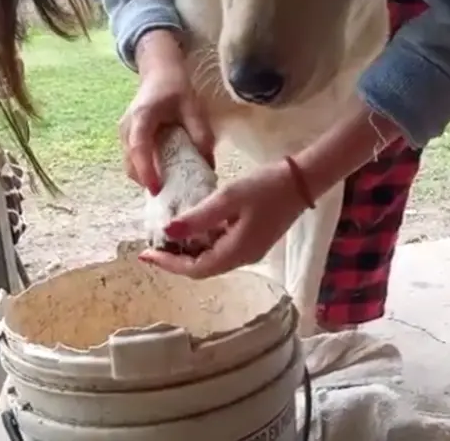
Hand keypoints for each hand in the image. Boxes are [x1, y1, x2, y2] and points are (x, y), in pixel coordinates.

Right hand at [120, 30, 213, 192]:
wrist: (158, 72)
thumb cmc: (174, 87)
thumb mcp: (193, 107)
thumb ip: (201, 134)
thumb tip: (208, 164)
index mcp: (142, 117)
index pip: (139, 148)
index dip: (146, 171)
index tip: (156, 189)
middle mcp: (127, 128)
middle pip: (130, 162)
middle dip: (146, 181)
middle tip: (170, 197)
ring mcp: (123, 134)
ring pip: (129, 164)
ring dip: (145, 178)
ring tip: (169, 188)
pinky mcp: (127, 138)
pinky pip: (132, 160)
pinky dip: (144, 170)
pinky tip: (163, 175)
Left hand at [139, 158, 309, 277]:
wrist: (304, 180)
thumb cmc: (266, 186)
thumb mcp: (227, 198)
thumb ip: (198, 217)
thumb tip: (167, 232)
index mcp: (237, 252)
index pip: (195, 269)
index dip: (169, 264)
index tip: (145, 255)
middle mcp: (243, 258)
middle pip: (202, 269)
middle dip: (175, 261)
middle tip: (152, 248)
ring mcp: (250, 250)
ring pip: (211, 259)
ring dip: (188, 252)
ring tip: (166, 238)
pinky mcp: (252, 240)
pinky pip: (221, 249)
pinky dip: (202, 243)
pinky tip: (192, 228)